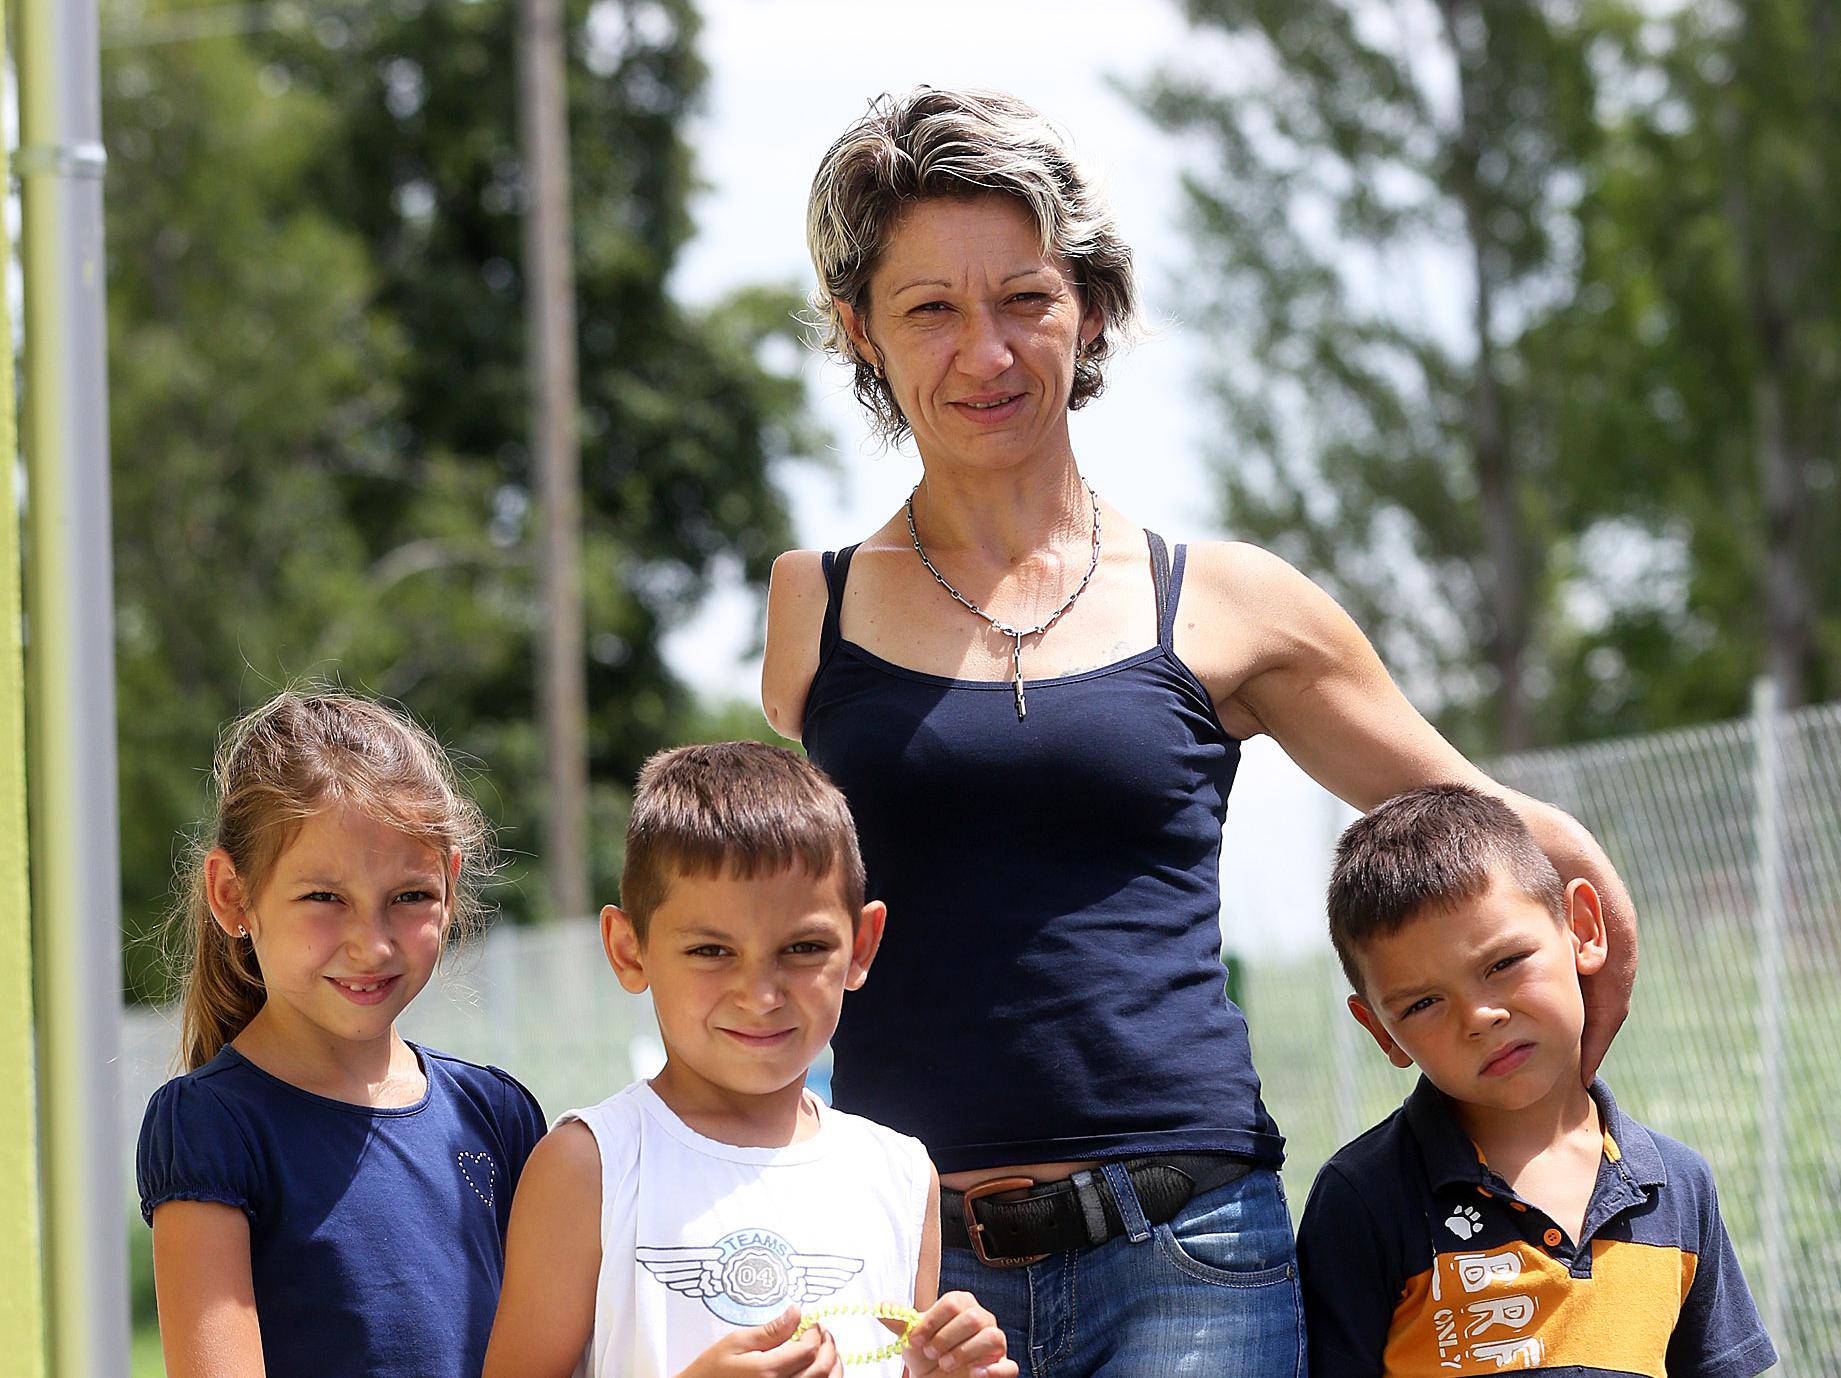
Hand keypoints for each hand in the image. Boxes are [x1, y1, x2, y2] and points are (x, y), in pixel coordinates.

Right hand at [676, 1306, 841, 1377]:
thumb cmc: (711, 1372)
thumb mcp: (736, 1342)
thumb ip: (770, 1330)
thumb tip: (796, 1312)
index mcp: (766, 1372)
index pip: (809, 1350)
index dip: (815, 1333)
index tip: (813, 1324)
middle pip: (822, 1370)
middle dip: (828, 1348)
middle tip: (823, 1334)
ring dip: (832, 1367)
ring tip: (826, 1352)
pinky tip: (818, 1371)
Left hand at [898, 1292, 1015, 1377]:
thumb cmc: (928, 1354)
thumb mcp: (911, 1339)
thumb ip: (899, 1322)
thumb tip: (881, 1306)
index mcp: (961, 1305)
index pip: (952, 1302)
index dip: (931, 1322)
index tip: (915, 1340)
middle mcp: (982, 1318)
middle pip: (973, 1317)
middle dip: (947, 1338)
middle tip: (931, 1354)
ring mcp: (995, 1342)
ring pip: (992, 1337)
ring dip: (965, 1353)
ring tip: (946, 1365)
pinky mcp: (1002, 1366)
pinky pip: (1009, 1366)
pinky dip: (994, 1370)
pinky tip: (975, 1374)